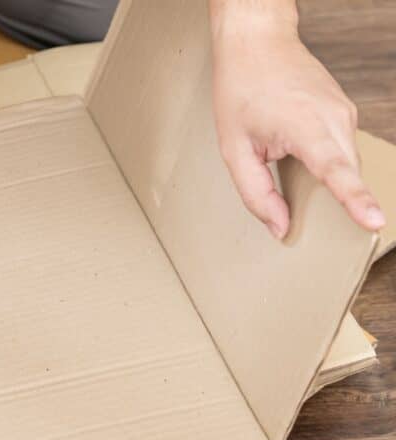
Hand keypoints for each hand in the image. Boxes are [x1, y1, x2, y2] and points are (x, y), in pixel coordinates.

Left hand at [210, 8, 384, 237]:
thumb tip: (279, 227)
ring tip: (284, 156)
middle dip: (333, 198)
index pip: (336, 171)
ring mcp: (345, 112)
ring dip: (325, 175)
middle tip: (301, 200)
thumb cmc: (241, 91)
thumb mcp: (234, 149)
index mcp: (305, 126)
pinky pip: (342, 148)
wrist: (257, 43)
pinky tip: (297, 148)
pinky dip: (326, 159)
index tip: (374, 220)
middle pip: (344, 174)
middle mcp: (335, 118)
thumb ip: (256, 193)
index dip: (355, 199)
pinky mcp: (345, 111)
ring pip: (346, 162)